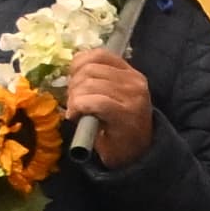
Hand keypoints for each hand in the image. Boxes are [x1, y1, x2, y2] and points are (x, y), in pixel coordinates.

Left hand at [63, 46, 153, 170]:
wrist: (136, 155)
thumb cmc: (118, 127)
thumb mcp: (113, 96)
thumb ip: (99, 79)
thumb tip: (73, 68)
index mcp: (132, 74)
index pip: (99, 55)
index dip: (78, 65)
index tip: (74, 82)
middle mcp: (135, 82)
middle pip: (89, 70)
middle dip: (73, 86)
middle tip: (74, 103)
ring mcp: (132, 97)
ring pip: (88, 85)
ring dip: (74, 99)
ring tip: (77, 111)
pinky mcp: (125, 113)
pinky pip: (93, 101)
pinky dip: (79, 107)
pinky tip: (77, 116)